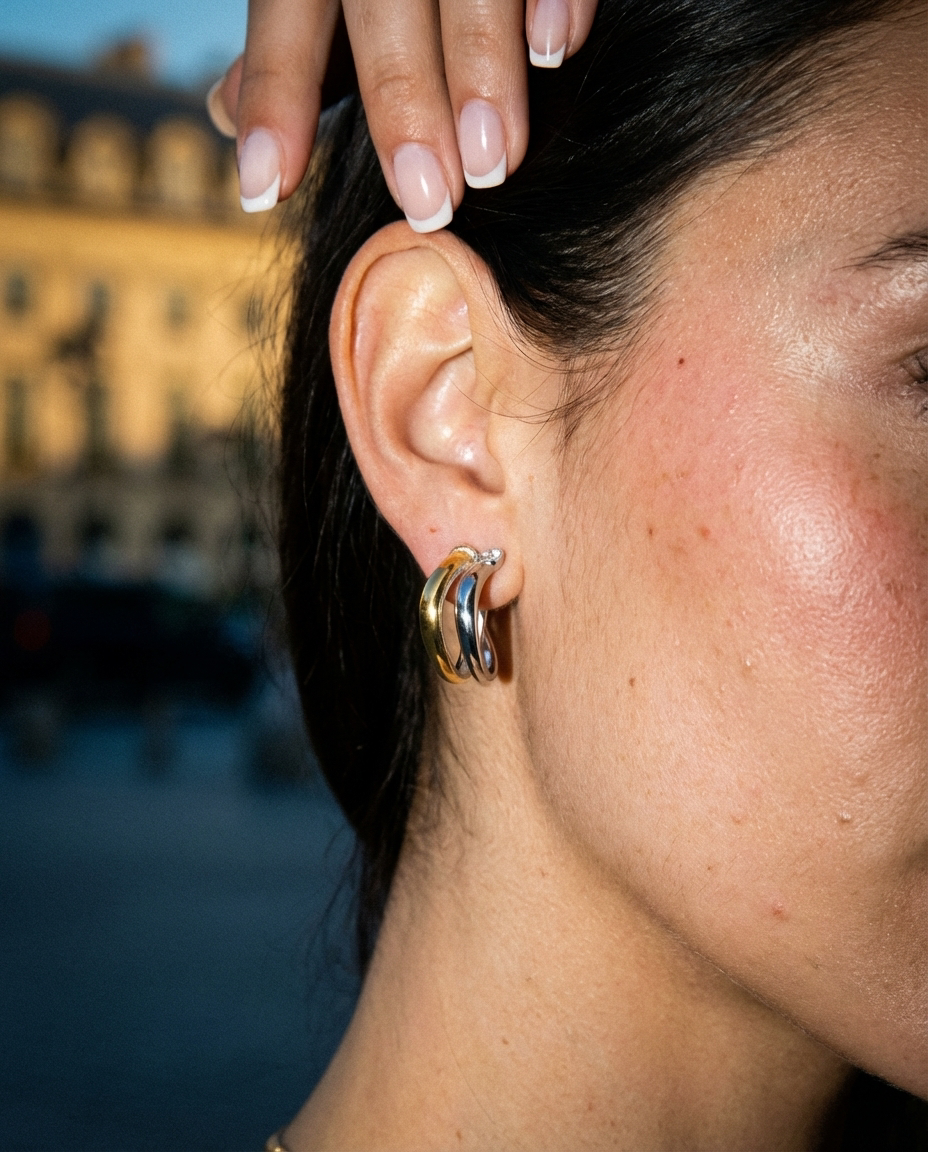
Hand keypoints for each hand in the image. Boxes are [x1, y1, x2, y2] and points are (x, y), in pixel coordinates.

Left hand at [208, 0, 598, 228]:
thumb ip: (293, 48)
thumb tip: (221, 111)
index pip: (286, 18)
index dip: (277, 101)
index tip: (264, 190)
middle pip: (381, 9)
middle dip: (404, 105)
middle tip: (429, 203)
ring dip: (482, 73)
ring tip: (495, 164)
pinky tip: (555, 51)